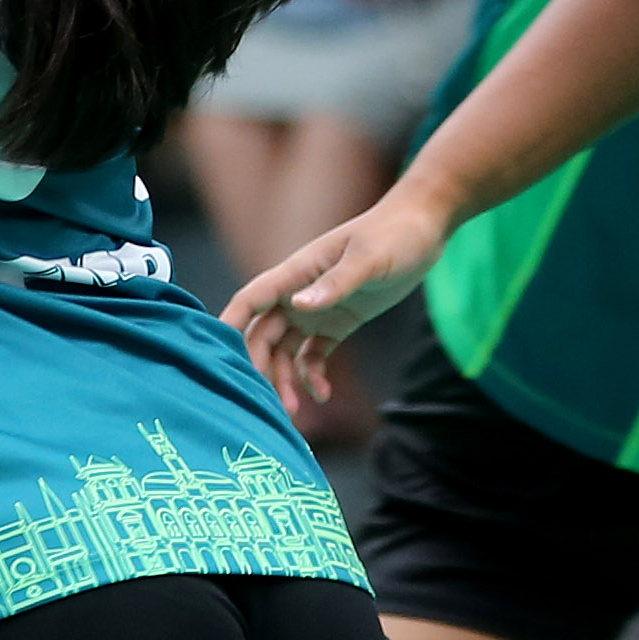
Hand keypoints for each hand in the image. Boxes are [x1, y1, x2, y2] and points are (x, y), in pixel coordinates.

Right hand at [222, 184, 453, 406]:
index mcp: (297, 272)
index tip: (215, 353)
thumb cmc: (393, 234)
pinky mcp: (337, 322)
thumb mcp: (368, 259)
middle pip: (262, 334)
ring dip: (284, 379)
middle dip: (260, 367)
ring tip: (294, 410)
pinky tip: (323, 392)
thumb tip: (298, 306)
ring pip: (285, 350)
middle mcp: (298, 292)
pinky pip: (313, 353)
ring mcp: (316, 308)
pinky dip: (312, 375)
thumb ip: (335, 284)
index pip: (252, 299)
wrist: (422, 229)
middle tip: (266, 401)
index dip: (229, 324)